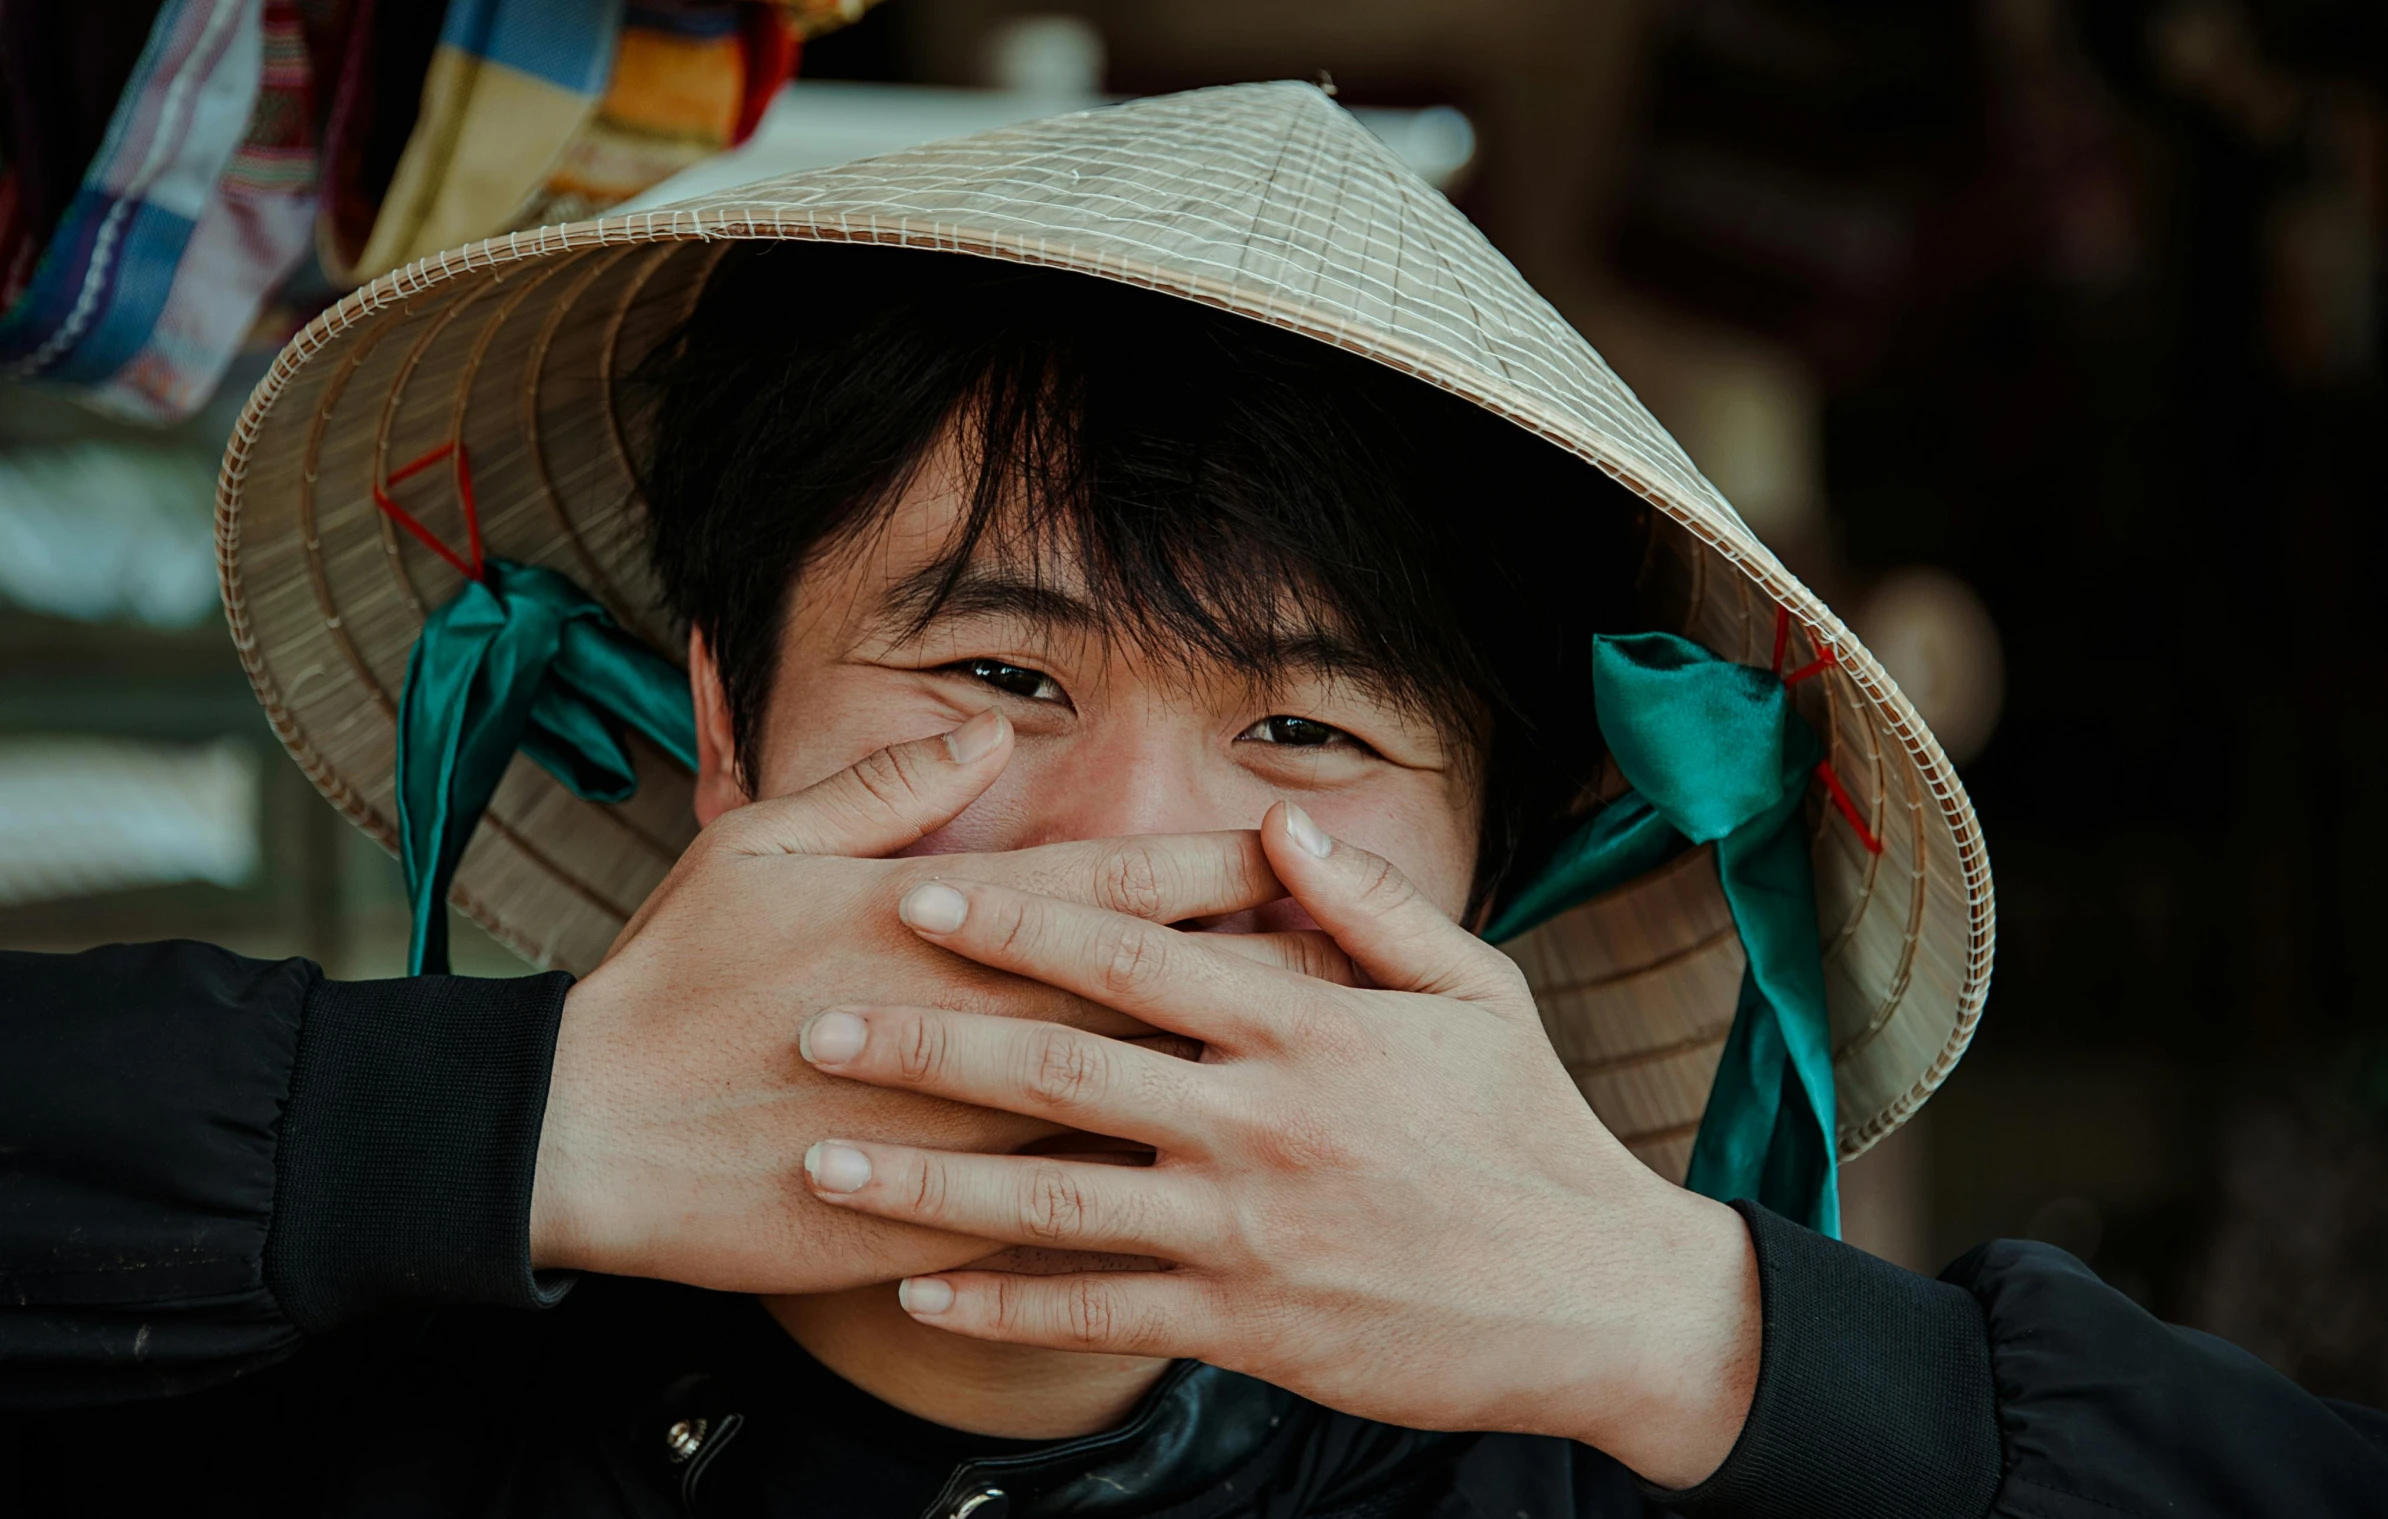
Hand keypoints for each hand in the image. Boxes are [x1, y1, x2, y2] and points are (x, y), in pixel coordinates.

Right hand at [532, 711, 1318, 1293]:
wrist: (584, 1138)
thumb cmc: (673, 977)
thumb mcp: (759, 845)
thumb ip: (883, 787)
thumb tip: (981, 727)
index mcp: (943, 922)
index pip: (1119, 885)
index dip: (1222, 869)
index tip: (1310, 852)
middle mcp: (978, 1023)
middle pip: (1157, 994)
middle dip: (1271, 975)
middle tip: (1374, 964)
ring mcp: (966, 1132)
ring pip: (1135, 1111)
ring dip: (1235, 1091)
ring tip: (1336, 1086)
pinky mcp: (940, 1222)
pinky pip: (1068, 1221)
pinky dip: (1150, 1207)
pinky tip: (1226, 1208)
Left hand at [790, 800, 1762, 1487]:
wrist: (1595, 1300)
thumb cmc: (1530, 1131)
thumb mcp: (1477, 991)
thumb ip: (1368, 905)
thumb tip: (1274, 826)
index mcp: (1306, 1026)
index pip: (1130, 957)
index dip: (1015, 924)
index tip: (919, 896)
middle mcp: (1257, 1123)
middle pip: (1059, 1068)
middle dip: (928, 1042)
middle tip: (817, 1022)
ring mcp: (1243, 1231)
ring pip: (1050, 1202)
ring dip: (926, 1180)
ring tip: (823, 1159)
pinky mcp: (1244, 1326)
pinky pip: (1095, 1314)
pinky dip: (1000, 1306)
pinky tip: (919, 1289)